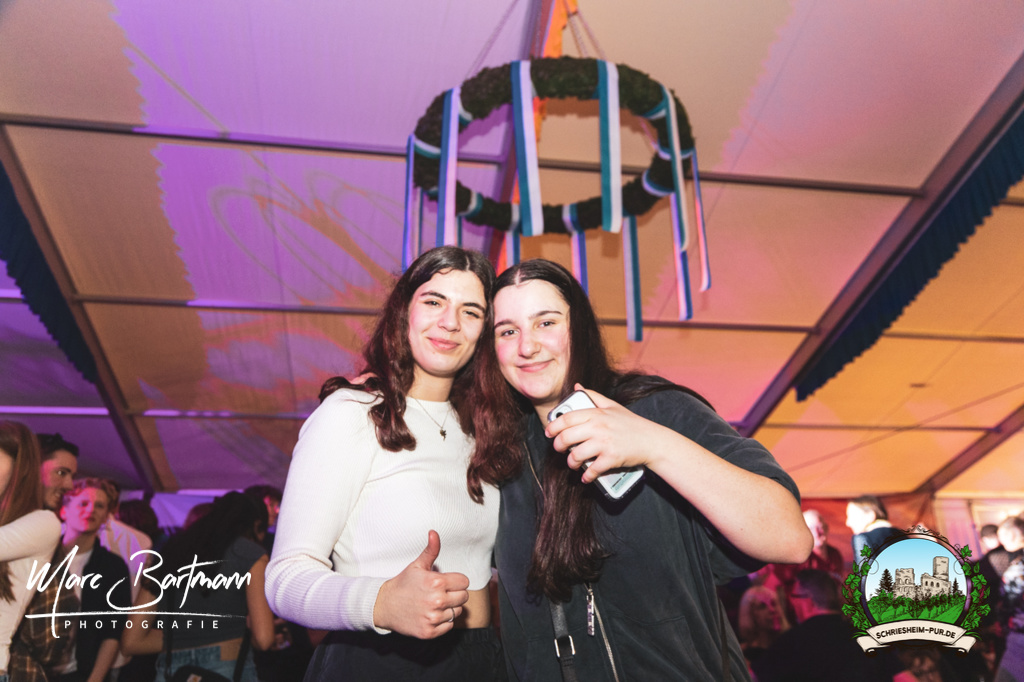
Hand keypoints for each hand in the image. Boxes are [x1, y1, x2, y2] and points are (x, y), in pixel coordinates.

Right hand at [373, 530, 468, 638]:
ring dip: (449, 608)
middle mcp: (436, 601)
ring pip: (457, 612)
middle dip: (455, 594)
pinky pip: (448, 626)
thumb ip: (431, 550)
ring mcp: (433, 617)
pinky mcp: (429, 631)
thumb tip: (434, 533)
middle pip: (464, 597)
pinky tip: (431, 614)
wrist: (384, 605)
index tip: (446, 582)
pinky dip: (442, 622)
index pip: (464, 582)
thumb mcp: (417, 565)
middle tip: (440, 593)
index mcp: (436, 582)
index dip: (456, 581)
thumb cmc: (403, 584)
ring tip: (434, 604)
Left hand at [545, 384, 672, 482]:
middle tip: (559, 449)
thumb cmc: (631, 423)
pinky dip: (587, 476)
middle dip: (558, 446)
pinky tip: (586, 476)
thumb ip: (592, 395)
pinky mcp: (611, 458)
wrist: (652, 440)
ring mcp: (604, 443)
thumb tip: (576, 386)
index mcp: (596, 413)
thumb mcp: (612, 405)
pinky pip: (592, 470)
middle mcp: (598, 427)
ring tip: (573, 463)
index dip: (553, 426)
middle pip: (567, 438)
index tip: (549, 432)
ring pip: (576, 456)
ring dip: (571, 463)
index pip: (566, 418)